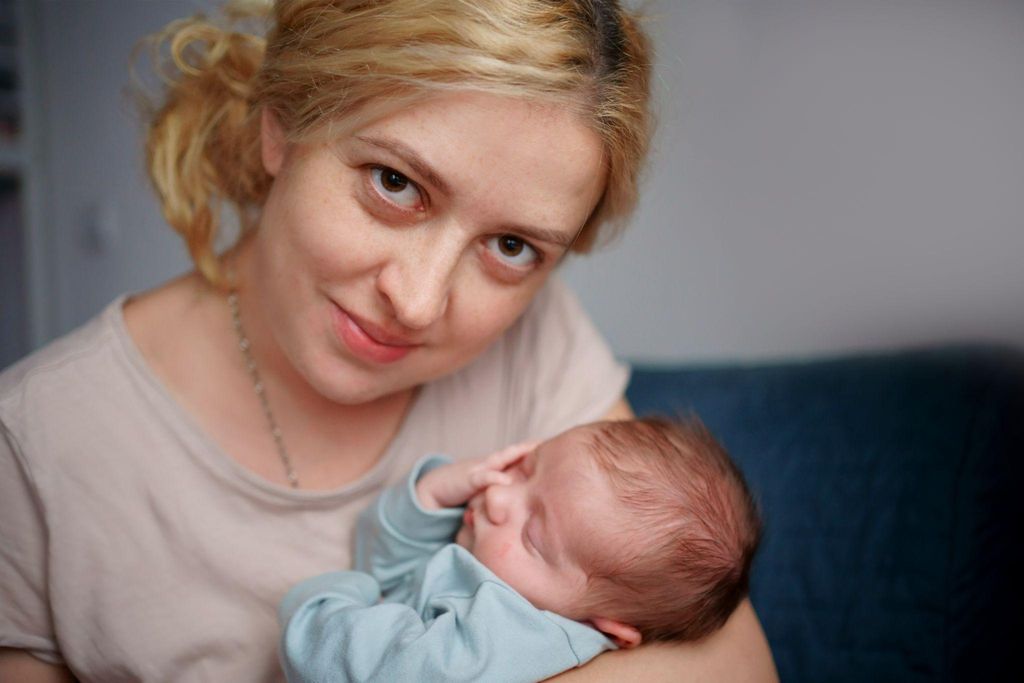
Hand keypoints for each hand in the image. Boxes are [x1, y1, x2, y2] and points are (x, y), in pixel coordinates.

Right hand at [416, 441, 538, 509]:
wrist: (435, 491)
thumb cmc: (464, 494)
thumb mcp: (490, 494)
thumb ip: (505, 496)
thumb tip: (528, 508)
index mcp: (498, 468)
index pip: (520, 456)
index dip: (535, 451)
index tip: (558, 447)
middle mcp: (491, 464)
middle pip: (514, 452)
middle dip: (531, 446)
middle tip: (550, 441)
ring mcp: (479, 469)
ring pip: (501, 458)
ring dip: (517, 453)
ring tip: (534, 448)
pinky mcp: (467, 479)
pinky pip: (482, 477)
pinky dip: (494, 477)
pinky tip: (506, 479)